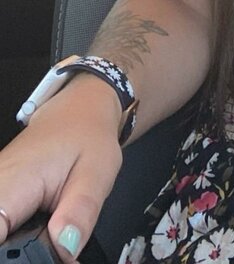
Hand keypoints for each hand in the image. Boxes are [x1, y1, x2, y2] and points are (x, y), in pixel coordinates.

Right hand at [0, 77, 122, 262]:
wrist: (80, 111)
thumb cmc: (88, 133)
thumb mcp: (97, 172)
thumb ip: (81, 212)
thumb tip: (66, 248)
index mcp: (13, 184)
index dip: (15, 256)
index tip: (43, 253)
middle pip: (1, 243)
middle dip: (23, 254)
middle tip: (58, 240)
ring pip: (4, 238)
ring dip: (24, 245)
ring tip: (54, 229)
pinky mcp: (0, 198)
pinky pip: (5, 226)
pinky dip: (23, 235)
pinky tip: (42, 228)